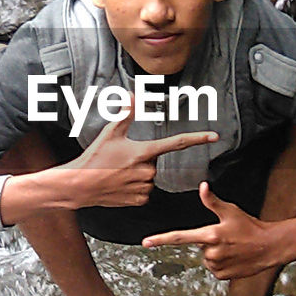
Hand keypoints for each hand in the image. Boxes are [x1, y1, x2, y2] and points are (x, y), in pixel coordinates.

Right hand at [71, 96, 217, 208]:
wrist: (80, 185)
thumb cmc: (95, 158)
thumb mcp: (110, 132)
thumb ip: (125, 113)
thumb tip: (132, 94)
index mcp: (144, 152)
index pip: (176, 143)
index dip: (197, 138)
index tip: (214, 136)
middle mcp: (147, 170)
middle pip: (154, 162)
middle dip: (142, 159)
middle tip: (122, 160)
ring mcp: (144, 187)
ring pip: (149, 177)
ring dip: (138, 174)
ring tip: (118, 172)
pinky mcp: (140, 200)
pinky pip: (144, 191)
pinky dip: (135, 187)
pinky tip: (120, 184)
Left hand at [142, 182, 295, 279]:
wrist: (270, 247)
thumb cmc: (251, 226)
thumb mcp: (231, 211)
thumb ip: (212, 201)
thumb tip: (203, 186)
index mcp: (210, 235)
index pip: (180, 237)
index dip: (161, 239)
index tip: (146, 242)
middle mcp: (211, 252)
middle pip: (199, 246)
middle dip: (209, 241)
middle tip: (227, 237)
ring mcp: (217, 265)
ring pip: (207, 258)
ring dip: (217, 252)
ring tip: (233, 246)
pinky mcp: (222, 275)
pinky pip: (215, 268)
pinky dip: (222, 263)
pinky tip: (234, 257)